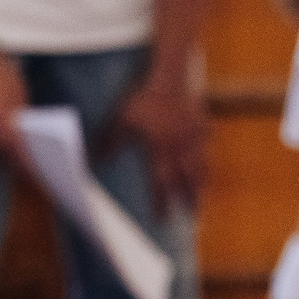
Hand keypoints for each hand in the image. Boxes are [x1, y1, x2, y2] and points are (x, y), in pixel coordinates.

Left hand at [113, 67, 208, 213]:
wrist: (170, 78)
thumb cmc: (143, 100)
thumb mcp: (121, 121)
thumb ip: (109, 142)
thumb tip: (92, 160)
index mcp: (160, 153)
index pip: (161, 185)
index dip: (161, 203)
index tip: (162, 220)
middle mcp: (180, 150)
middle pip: (188, 181)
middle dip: (190, 200)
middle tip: (193, 215)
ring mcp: (194, 138)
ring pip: (201, 166)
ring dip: (201, 182)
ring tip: (203, 193)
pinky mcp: (202, 124)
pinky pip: (206, 142)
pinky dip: (206, 151)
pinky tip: (206, 153)